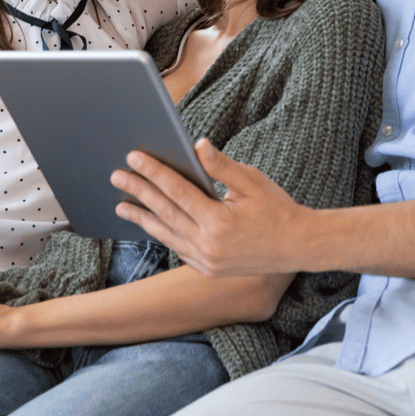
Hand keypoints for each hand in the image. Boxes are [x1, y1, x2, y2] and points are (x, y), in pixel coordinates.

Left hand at [112, 138, 309, 276]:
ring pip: (166, 235)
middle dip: (139, 191)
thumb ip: (221, 166)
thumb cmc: (277, 209)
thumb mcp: (252, 182)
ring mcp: (206, 261)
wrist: (298, 247)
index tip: (134, 157)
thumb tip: (196, 145)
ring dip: (142, 217)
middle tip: (116, 175)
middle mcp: (208, 245)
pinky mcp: (207, 270)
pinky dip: (161, 234)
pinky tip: (149, 222)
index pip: (177, 191)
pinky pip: (177, 248)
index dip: (154, 172)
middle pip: (164, 212)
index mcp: (219, 222)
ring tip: (121, 203)